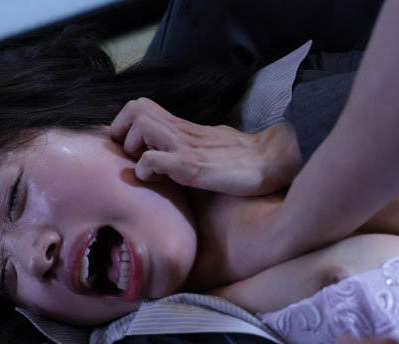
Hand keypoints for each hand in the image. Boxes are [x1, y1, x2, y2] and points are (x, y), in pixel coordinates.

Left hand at [110, 97, 301, 195]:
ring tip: (146, 167)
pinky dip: (146, 171)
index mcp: (185, 128)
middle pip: (134, 108)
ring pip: (140, 126)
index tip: (131, 147)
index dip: (126, 124)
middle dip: (123, 132)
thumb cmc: (245, 160)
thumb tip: (171, 155)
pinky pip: (153, 159)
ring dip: (133, 148)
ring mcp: (186, 147)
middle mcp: (182, 132)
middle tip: (134, 156)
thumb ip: (190, 144)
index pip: (141, 106)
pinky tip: (159, 181)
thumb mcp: (211, 145)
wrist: (274, 161)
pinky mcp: (192, 167)